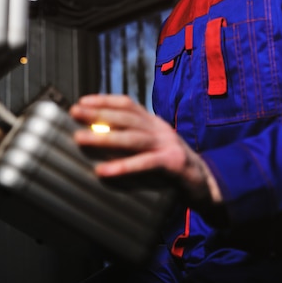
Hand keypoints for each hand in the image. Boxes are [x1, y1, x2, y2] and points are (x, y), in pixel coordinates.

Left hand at [70, 94, 221, 205]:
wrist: (206, 182)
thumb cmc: (173, 167)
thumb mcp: (152, 148)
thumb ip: (132, 143)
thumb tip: (98, 140)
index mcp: (154, 122)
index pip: (128, 104)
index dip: (105, 100)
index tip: (82, 100)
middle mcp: (160, 128)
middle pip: (126, 117)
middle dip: (99, 113)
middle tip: (75, 113)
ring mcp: (168, 144)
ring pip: (133, 137)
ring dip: (105, 137)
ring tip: (81, 139)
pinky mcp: (173, 163)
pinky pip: (145, 163)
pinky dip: (123, 166)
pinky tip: (104, 171)